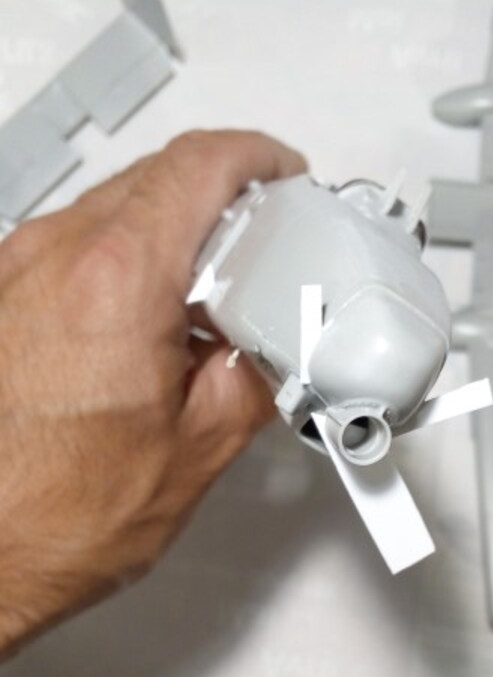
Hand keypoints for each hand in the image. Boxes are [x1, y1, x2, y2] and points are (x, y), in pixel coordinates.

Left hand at [0, 130, 304, 656]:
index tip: (280, 175)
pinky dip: (125, 264)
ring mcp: (16, 273)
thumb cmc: (56, 518)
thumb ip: (252, 372)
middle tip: (261, 248)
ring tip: (206, 301)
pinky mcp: (0, 298)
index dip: (255, 158)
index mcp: (117, 282)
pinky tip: (150, 324)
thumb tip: (270, 344)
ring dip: (171, 235)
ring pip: (113, 210)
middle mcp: (54, 260)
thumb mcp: (199, 449)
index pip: (199, 167)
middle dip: (220, 201)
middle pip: (156, 179)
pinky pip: (76, 249)